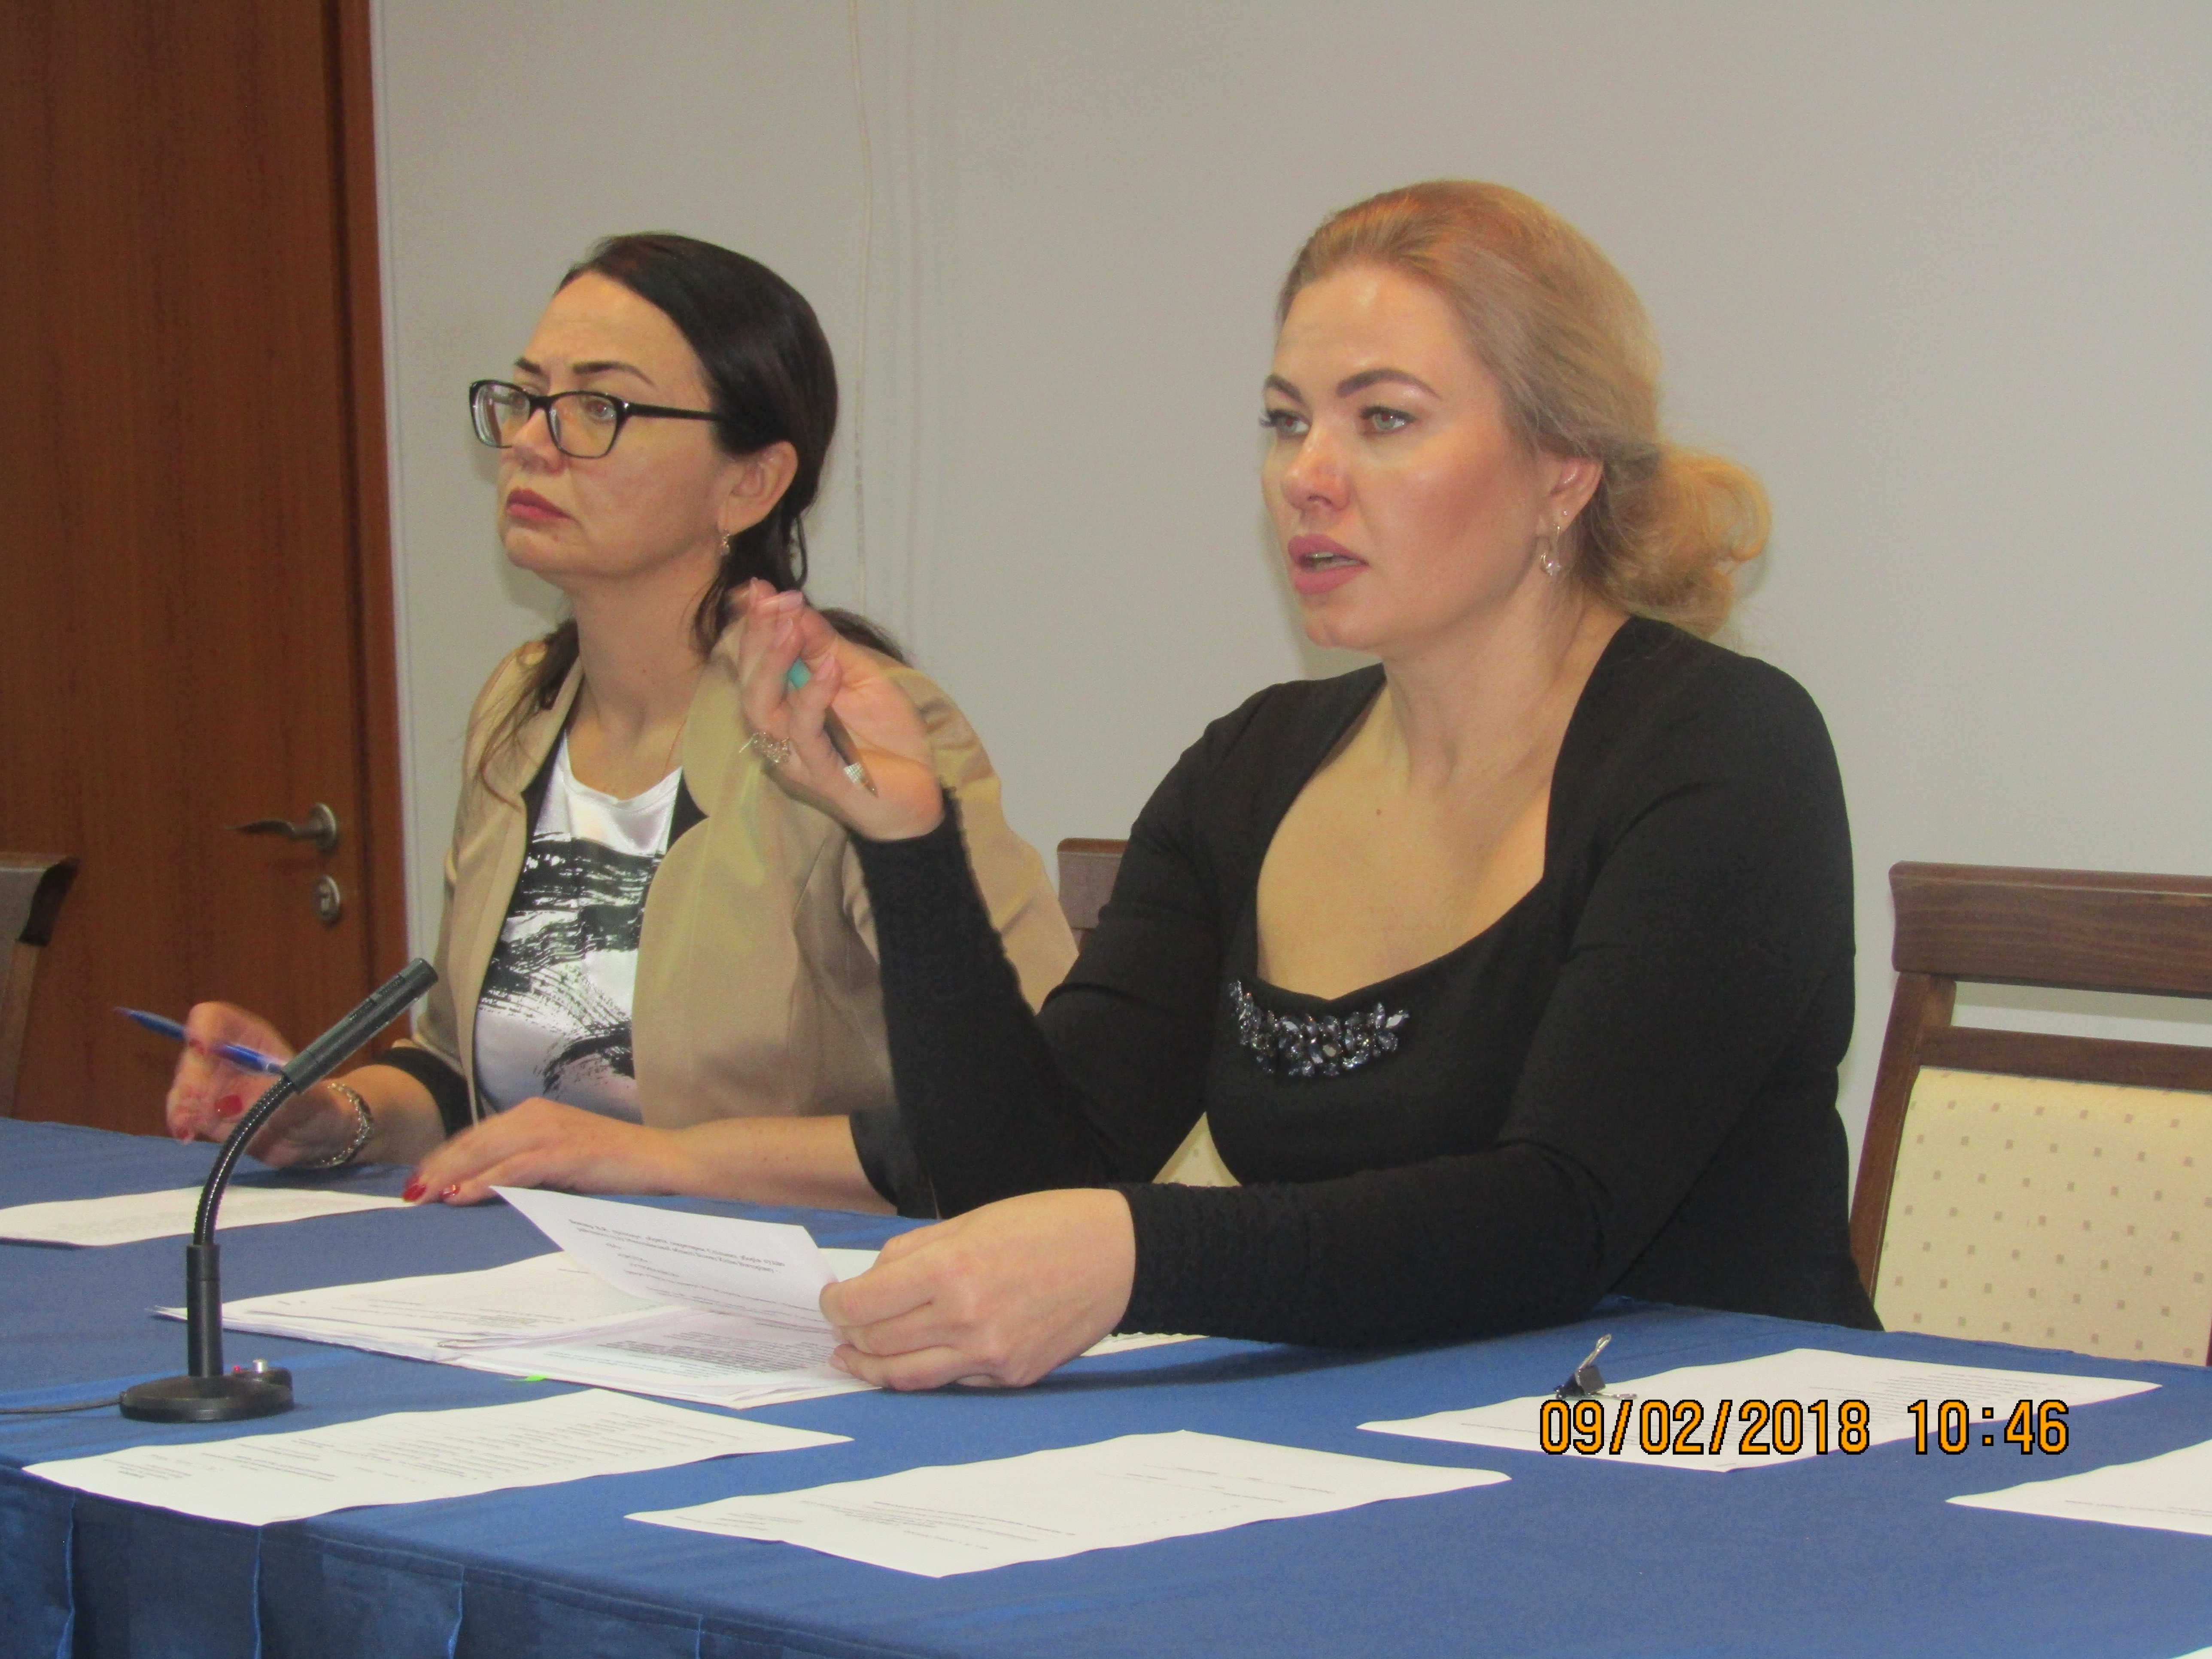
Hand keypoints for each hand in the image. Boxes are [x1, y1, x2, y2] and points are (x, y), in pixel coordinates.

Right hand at [163, 1003, 349, 1165]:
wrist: (312, 1140)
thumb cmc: (318, 1107)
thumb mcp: (312, 1099)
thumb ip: (289, 1097)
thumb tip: (262, 1100)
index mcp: (253, 1040)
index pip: (217, 1019)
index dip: (204, 1027)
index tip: (202, 1047)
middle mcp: (227, 1059)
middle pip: (194, 1054)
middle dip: (191, 1075)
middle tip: (195, 1099)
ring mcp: (214, 1086)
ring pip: (184, 1085)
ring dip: (180, 1101)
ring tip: (187, 1124)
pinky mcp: (207, 1113)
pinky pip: (184, 1112)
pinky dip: (181, 1121)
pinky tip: (186, 1135)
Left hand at [405, 1097, 677, 1203]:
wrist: (665, 1161)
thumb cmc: (615, 1167)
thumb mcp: (562, 1162)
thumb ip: (527, 1166)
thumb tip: (485, 1188)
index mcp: (535, 1114)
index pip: (477, 1136)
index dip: (444, 1157)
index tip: (418, 1179)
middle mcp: (537, 1115)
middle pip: (473, 1142)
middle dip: (437, 1167)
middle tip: (409, 1193)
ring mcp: (551, 1131)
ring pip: (486, 1153)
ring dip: (451, 1176)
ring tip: (424, 1196)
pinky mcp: (564, 1152)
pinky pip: (513, 1169)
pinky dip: (484, 1183)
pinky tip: (462, 1196)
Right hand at [733, 580, 943, 840]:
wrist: (921, 795)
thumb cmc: (888, 739)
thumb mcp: (861, 679)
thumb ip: (828, 648)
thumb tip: (796, 607)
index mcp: (787, 707)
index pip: (755, 664)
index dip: (752, 626)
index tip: (756, 588)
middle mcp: (781, 733)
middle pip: (751, 685)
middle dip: (756, 639)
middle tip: (768, 601)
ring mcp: (798, 757)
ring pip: (765, 711)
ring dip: (775, 665)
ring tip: (791, 628)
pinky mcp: (823, 776)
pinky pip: (808, 736)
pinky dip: (814, 699)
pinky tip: (829, 668)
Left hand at [821, 1189, 1135, 1388]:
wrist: (1117, 1255)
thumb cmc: (1045, 1225)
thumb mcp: (969, 1221)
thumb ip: (912, 1253)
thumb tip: (869, 1283)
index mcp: (949, 1269)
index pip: (862, 1304)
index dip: (835, 1305)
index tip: (831, 1301)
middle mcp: (964, 1318)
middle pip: (877, 1342)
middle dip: (849, 1335)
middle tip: (841, 1327)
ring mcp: (989, 1355)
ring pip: (906, 1376)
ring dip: (871, 1367)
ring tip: (855, 1358)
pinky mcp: (1011, 1375)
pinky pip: (952, 1381)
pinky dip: (926, 1370)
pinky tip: (916, 1355)